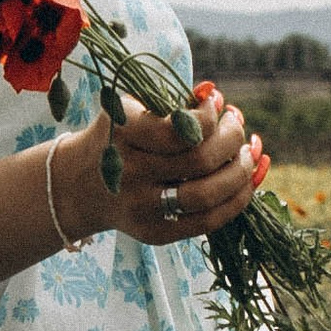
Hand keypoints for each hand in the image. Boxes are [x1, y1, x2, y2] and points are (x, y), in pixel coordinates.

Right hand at [90, 90, 258, 246]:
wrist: (81, 185)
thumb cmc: (119, 137)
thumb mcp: (132, 107)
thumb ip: (170, 99)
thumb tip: (214, 97)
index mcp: (123, 132)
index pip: (180, 128)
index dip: (210, 116)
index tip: (218, 103)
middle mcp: (130, 173)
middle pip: (199, 161)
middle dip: (232, 140)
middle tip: (239, 129)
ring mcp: (141, 207)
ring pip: (207, 195)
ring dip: (240, 173)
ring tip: (249, 155)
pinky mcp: (154, 233)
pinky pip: (206, 223)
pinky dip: (235, 202)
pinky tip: (246, 182)